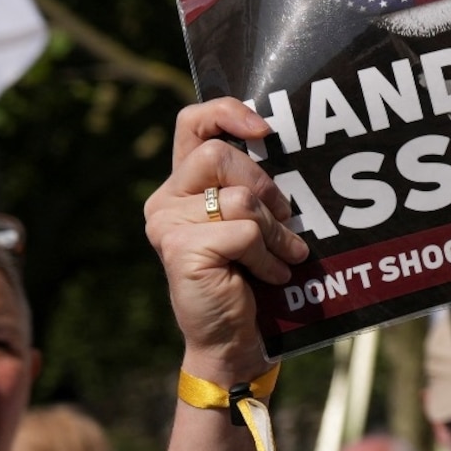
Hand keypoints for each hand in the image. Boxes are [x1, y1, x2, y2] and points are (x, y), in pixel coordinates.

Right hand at [143, 99, 307, 388]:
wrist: (231, 337)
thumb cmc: (248, 275)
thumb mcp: (250, 220)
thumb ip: (251, 185)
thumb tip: (282, 143)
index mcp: (181, 184)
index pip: (192, 123)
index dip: (227, 113)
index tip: (264, 129)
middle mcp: (166, 200)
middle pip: (220, 155)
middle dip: (265, 185)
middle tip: (284, 218)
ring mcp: (167, 224)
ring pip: (240, 198)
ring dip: (276, 230)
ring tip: (283, 254)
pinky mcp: (180, 249)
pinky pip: (245, 232)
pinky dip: (269, 254)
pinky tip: (271, 274)